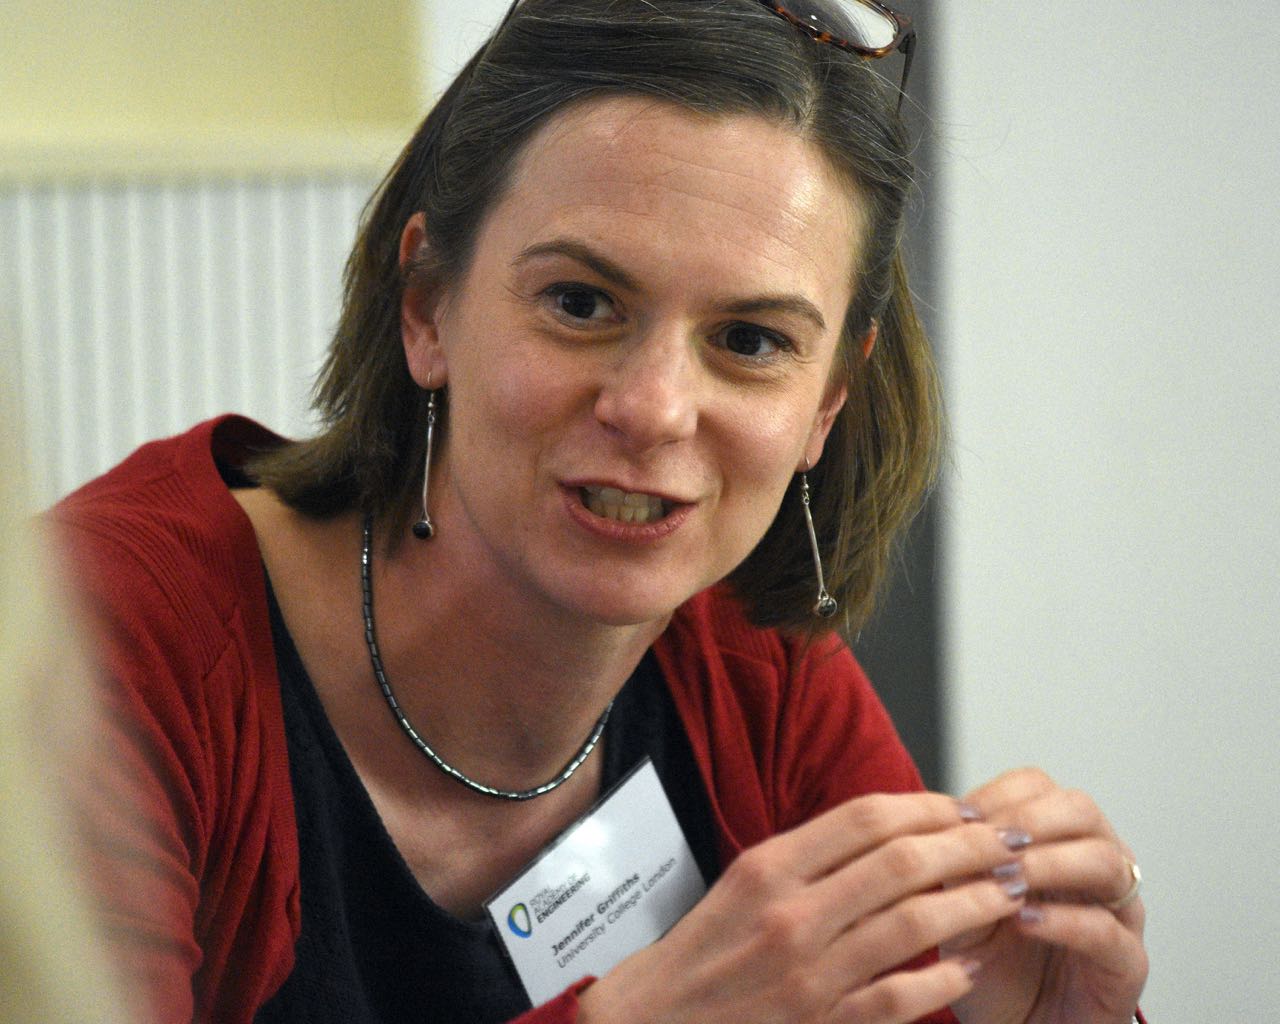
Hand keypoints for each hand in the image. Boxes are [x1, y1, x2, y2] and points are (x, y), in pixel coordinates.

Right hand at [579, 793, 1031, 1023]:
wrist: (657, 1020)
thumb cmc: (705, 948)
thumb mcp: (745, 880)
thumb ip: (812, 854)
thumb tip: (891, 830)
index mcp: (769, 867)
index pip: (865, 817)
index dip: (926, 806)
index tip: (963, 806)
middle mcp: (792, 913)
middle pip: (901, 862)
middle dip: (967, 846)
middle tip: (1006, 840)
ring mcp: (811, 973)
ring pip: (915, 924)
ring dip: (975, 904)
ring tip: (1009, 891)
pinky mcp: (824, 1023)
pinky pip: (903, 998)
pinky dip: (945, 978)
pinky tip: (972, 963)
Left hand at [943, 768, 1147, 1023]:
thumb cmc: (989, 962)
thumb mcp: (958, 904)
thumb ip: (953, 863)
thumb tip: (935, 820)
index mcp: (1054, 839)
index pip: (1037, 787)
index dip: (999, 794)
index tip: (960, 815)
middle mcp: (1092, 866)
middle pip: (1081, 810)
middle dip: (1030, 819)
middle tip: (989, 839)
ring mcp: (1118, 913)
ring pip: (1107, 862)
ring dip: (1050, 863)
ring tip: (1006, 879)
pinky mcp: (1126, 965)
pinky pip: (1108, 932)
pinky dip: (1064, 921)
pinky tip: (1024, 921)